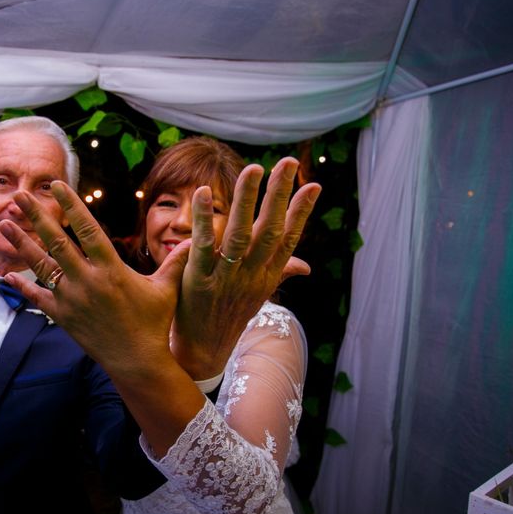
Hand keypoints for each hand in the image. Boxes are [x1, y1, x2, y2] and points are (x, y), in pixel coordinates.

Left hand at [0, 182, 205, 450]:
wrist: (137, 362)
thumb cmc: (155, 324)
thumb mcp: (167, 290)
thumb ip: (176, 262)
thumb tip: (195, 241)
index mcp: (111, 269)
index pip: (88, 229)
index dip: (71, 205)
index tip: (57, 185)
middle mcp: (88, 281)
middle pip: (57, 241)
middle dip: (37, 216)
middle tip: (20, 195)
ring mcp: (72, 299)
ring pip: (41, 265)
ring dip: (21, 243)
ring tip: (4, 223)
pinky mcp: (63, 317)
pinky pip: (38, 297)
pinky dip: (22, 285)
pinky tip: (7, 274)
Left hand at [172, 157, 319, 379]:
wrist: (203, 350)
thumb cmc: (228, 315)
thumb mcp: (259, 294)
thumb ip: (280, 273)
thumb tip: (306, 265)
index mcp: (267, 275)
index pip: (289, 239)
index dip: (301, 212)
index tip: (313, 184)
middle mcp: (251, 274)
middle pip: (270, 230)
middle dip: (279, 194)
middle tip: (286, 162)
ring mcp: (226, 276)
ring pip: (240, 233)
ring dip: (247, 200)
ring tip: (254, 169)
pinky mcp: (199, 278)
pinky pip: (203, 244)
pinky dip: (205, 218)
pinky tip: (205, 192)